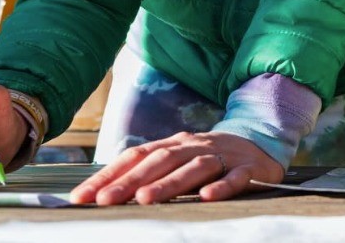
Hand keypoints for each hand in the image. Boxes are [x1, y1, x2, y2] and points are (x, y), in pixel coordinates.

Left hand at [70, 131, 283, 204]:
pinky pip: (234, 177)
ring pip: (193, 167)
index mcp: (174, 144)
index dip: (109, 175)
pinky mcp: (248, 168)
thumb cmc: (212, 160)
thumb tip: (107, 195)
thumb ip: (152, 174)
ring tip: (145, 199)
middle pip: (160, 160)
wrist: (262, 146)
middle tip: (105, 201)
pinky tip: (207, 198)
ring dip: (169, 183)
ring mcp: (222, 156)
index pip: (136, 156)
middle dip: (130, 180)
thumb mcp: (180, 162)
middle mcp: (194, 146)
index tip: (81, 197)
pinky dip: (221, 187)